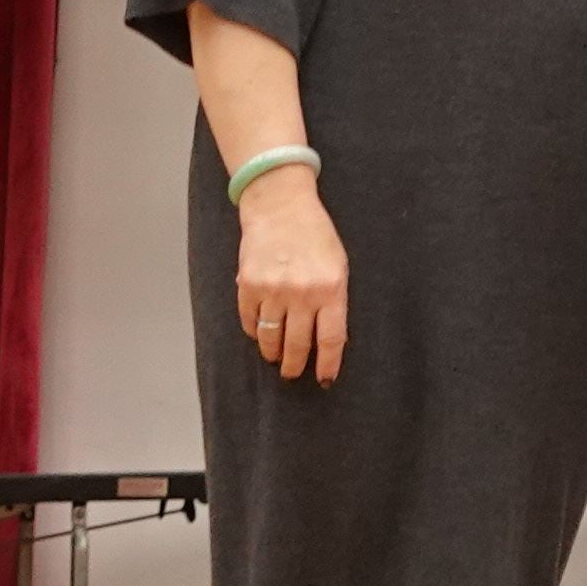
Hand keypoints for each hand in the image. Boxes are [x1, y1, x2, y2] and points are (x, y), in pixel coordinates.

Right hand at [233, 170, 351, 386]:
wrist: (280, 205)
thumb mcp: (337, 265)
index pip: (331, 339)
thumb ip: (334, 300)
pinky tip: (260, 333)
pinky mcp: (249, 286)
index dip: (328, 364)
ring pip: (272, 340)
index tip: (325, 379)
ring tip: (275, 357)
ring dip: (273, 353)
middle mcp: (303, 293)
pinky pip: (251, 322)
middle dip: (295, 366)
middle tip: (293, 373)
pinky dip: (255, 332)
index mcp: (332, 288)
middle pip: (299, 345)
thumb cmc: (315, 235)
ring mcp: (274, 290)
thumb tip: (328, 339)